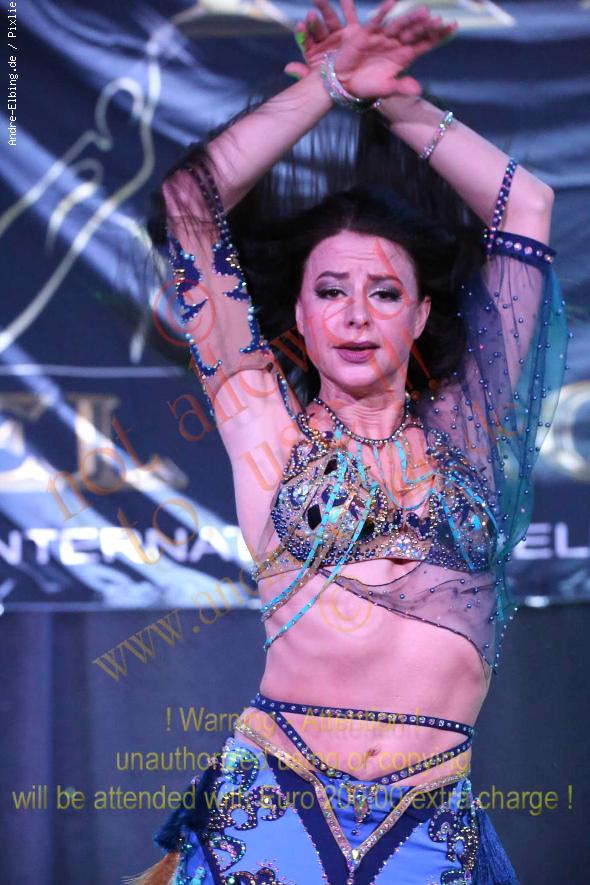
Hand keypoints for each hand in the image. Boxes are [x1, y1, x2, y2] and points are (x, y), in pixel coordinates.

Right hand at [285, 0, 457, 98]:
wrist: (344, 83)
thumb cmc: (366, 86)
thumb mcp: (384, 89)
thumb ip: (400, 88)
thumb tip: (418, 90)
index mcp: (404, 55)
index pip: (425, 43)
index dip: (438, 35)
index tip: (452, 26)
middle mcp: (396, 43)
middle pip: (415, 32)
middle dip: (426, 25)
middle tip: (438, 19)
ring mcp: (383, 37)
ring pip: (399, 25)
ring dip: (410, 18)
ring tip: (423, 12)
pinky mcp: (367, 34)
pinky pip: (376, 22)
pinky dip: (383, 13)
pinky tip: (392, 3)